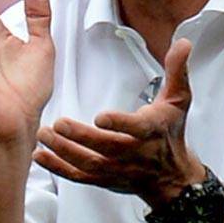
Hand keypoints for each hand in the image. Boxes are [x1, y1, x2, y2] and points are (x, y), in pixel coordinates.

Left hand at [33, 38, 205, 206]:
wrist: (171, 176)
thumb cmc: (171, 133)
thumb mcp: (179, 100)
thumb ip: (177, 70)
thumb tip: (182, 43)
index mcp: (151, 131)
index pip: (136, 129)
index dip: (120, 124)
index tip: (101, 117)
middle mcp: (133, 153)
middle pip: (105, 148)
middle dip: (80, 137)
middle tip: (58, 124)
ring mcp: (117, 169)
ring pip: (88, 163)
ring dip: (64, 151)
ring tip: (45, 135)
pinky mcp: (103, 179)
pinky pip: (79, 177)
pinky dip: (58, 168)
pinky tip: (41, 156)